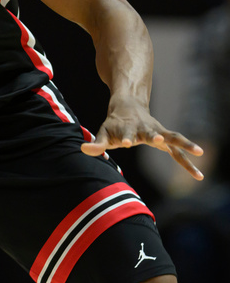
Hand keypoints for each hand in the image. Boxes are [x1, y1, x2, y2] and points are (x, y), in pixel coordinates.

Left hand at [81, 100, 204, 179]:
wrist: (128, 107)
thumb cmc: (115, 124)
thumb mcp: (103, 132)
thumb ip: (96, 144)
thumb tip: (83, 149)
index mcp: (128, 127)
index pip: (126, 133)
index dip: (126, 137)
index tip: (125, 142)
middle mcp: (144, 129)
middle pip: (150, 132)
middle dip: (153, 136)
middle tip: (156, 139)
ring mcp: (157, 133)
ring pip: (172, 137)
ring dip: (184, 144)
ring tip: (199, 152)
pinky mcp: (165, 140)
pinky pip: (178, 151)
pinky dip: (187, 161)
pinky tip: (198, 175)